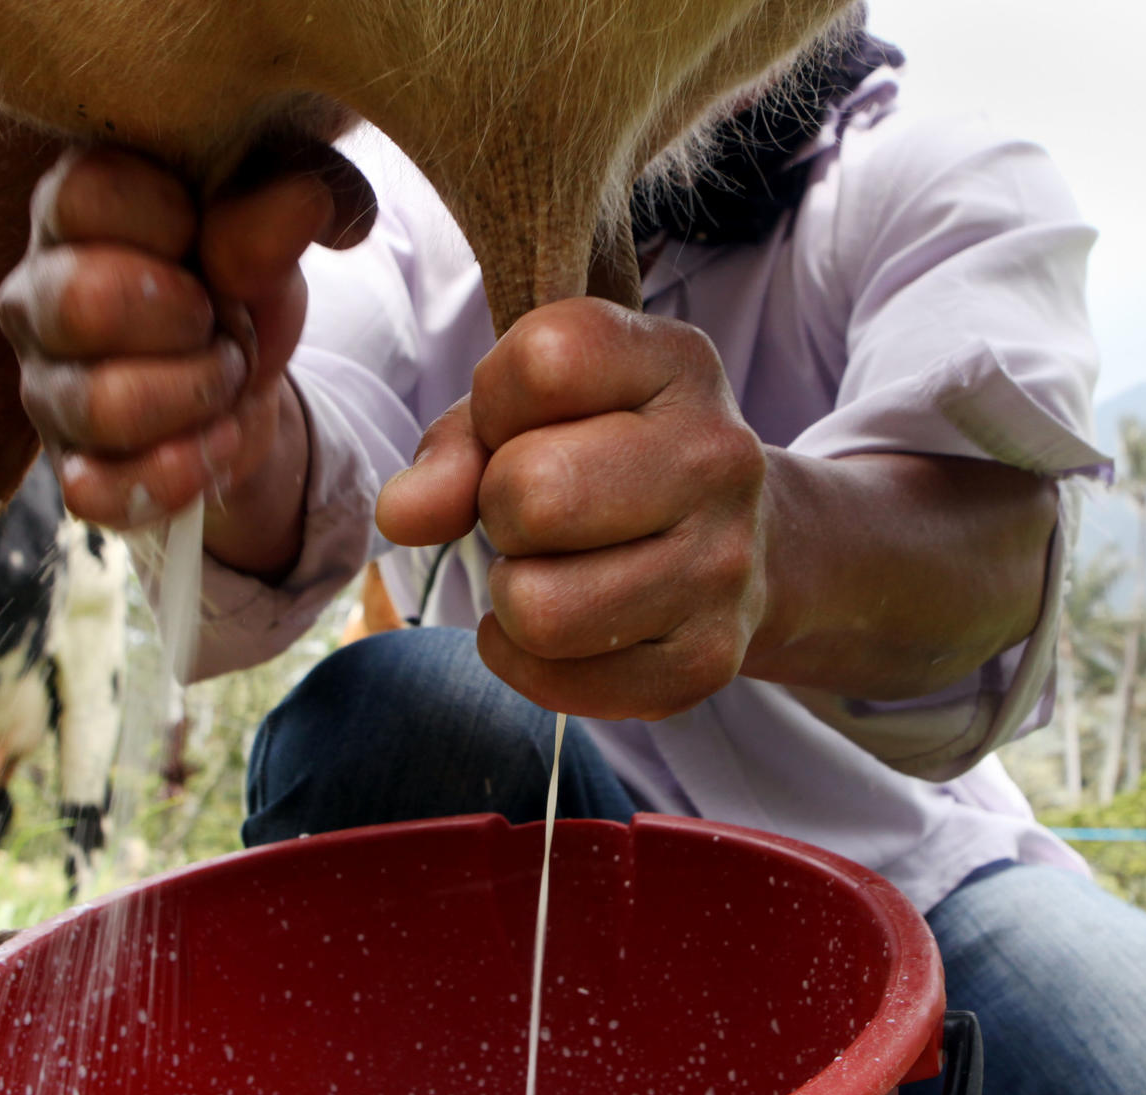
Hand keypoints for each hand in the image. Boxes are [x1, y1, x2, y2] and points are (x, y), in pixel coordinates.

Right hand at [0, 145, 371, 573]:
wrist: (247, 383)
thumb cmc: (237, 282)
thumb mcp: (266, 237)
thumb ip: (270, 216)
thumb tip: (303, 198)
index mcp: (70, 211)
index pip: (85, 194)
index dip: (171, 219)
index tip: (203, 231)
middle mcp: (35, 297)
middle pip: (82, 302)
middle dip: (187, 316)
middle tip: (216, 317)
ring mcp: (44, 389)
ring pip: (103, 405)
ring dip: (197, 394)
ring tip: (223, 378)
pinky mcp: (69, 468)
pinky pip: (99, 490)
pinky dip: (181, 472)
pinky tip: (216, 441)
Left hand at [375, 298, 770, 719]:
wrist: (745, 549)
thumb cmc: (605, 462)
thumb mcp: (528, 419)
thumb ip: (453, 450)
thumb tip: (400, 514)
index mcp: (677, 364)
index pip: (543, 362)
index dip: (496, 405)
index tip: (521, 428)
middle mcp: (717, 457)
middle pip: (531, 493)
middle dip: (500, 511)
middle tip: (535, 517)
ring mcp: (724, 564)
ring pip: (537, 608)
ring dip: (512, 596)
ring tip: (550, 572)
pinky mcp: (708, 659)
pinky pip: (555, 680)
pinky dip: (528, 662)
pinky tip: (566, 630)